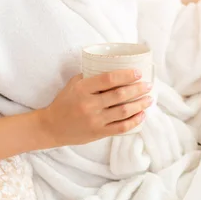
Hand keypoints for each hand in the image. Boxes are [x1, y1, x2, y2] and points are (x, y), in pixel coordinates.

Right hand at [37, 70, 152, 146]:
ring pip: (123, 111)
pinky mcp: (98, 133)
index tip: (138, 72)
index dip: (126, 75)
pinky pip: (121, 127)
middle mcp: (89, 104)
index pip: (108, 79)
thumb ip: (91, 76)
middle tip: (149, 85)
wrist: (51, 127)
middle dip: (138, 89)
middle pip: (120, 95)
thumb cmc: (64, 102)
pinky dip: (134, 121)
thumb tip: (113, 66)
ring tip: (149, 99)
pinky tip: (142, 115)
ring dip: (140, 104)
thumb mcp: (73, 84)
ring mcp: (95, 120)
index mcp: (82, 89)